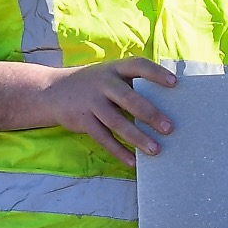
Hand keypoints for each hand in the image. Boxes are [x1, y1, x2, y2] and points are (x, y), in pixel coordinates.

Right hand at [37, 57, 177, 165]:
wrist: (52, 92)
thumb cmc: (94, 84)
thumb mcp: (109, 75)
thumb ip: (131, 83)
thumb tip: (167, 102)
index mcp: (114, 68)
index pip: (138, 66)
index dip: (156, 73)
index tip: (175, 83)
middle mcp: (103, 83)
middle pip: (129, 99)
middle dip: (150, 114)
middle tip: (169, 128)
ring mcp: (91, 102)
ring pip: (117, 122)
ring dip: (137, 137)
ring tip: (155, 149)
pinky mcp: (82, 120)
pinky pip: (103, 138)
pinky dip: (119, 151)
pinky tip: (133, 161)